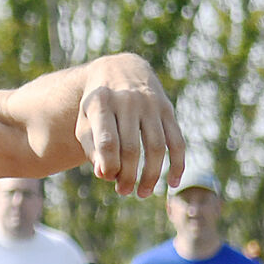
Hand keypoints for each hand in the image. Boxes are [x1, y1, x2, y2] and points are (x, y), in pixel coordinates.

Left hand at [73, 55, 185, 196]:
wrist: (121, 69)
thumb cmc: (98, 104)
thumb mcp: (85, 120)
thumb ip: (91, 147)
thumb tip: (105, 174)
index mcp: (101, 103)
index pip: (107, 140)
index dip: (109, 164)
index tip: (108, 178)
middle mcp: (128, 102)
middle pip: (131, 147)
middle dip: (129, 175)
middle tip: (124, 192)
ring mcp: (151, 105)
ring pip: (156, 147)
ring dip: (152, 175)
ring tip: (143, 193)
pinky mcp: (167, 109)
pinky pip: (177, 141)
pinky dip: (178, 164)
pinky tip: (172, 184)